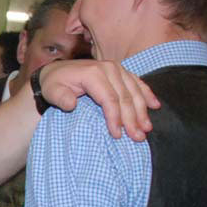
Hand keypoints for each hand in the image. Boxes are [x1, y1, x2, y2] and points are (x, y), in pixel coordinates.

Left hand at [38, 60, 160, 140]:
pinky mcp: (122, 72)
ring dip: (142, 111)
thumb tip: (71, 104)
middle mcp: (109, 69)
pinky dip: (147, 94)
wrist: (57, 71)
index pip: (109, 99)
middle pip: (125, 97)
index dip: (115, 118)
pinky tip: (155, 106)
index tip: (117, 135)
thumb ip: (60, 98)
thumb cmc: (55, 84)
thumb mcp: (51, 91)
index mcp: (93, 74)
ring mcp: (117, 69)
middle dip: (132, 119)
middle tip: (137, 137)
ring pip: (135, 91)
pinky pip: (138, 83)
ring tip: (146, 129)